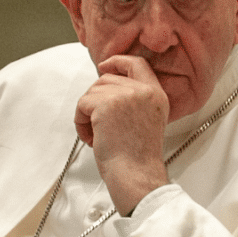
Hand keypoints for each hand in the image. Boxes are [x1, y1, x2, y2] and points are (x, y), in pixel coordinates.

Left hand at [75, 55, 169, 214]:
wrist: (136, 174)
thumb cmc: (138, 157)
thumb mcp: (148, 120)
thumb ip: (136, 100)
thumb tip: (107, 86)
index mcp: (157, 94)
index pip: (137, 63)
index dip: (118, 62)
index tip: (105, 67)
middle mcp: (144, 91)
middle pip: (105, 79)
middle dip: (95, 100)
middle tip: (100, 126)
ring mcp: (126, 95)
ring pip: (91, 91)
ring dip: (87, 114)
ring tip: (98, 135)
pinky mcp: (106, 104)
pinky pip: (82, 104)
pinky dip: (80, 122)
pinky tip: (93, 138)